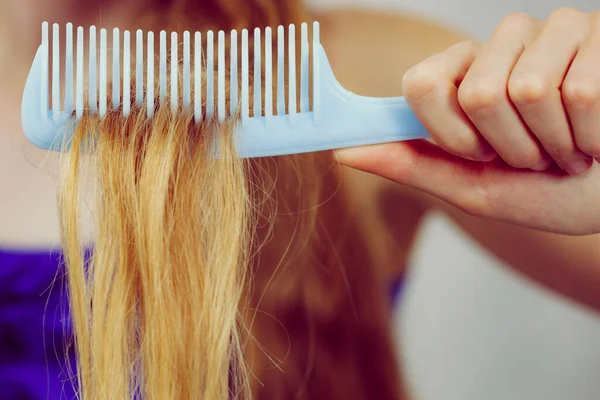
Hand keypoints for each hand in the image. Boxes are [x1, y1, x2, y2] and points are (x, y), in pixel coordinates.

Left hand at [335, 8, 599, 234]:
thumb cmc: (544, 192)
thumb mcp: (471, 188)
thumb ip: (411, 164)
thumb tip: (343, 151)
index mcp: (463, 75)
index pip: (422, 83)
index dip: (449, 132)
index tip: (477, 154)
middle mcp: (501, 44)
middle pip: (479, 94)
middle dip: (510, 147)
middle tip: (534, 157)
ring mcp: (552, 32)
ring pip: (529, 89)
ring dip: (552, 143)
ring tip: (567, 147)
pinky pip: (582, 92)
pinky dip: (591, 137)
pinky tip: (598, 137)